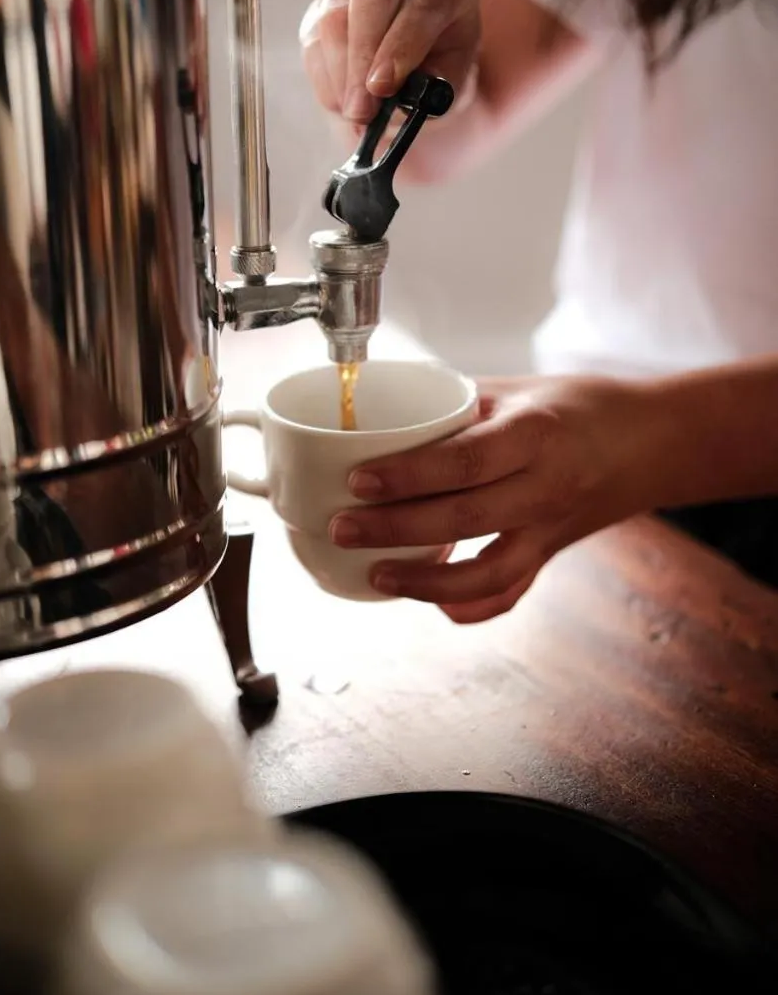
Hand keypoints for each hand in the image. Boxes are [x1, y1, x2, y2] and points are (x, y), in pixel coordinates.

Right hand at [299, 0, 480, 126]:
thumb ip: (432, 85)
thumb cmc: (443, 64)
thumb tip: (394, 97)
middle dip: (362, 55)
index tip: (382, 87)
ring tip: (354, 112)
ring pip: (335, 12)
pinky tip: (341, 101)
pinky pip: (313, 34)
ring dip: (340, 72)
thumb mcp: (453, 78)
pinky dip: (324, 76)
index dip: (400, 44)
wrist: (424, 55)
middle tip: (361, 108)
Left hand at [329, 377, 654, 623]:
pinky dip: (470, 605)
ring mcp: (550, 529)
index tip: (358, 480)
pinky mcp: (550, 553)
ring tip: (376, 573)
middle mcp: (546, 487)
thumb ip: (453, 404)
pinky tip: (432, 604)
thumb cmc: (579, 406)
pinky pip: (510, 592)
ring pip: (488, 572)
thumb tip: (377, 414)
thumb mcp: (517, 389)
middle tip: (342, 527)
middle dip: (395, 529)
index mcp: (535, 435)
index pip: (464, 460)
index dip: (408, 475)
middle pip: (465, 519)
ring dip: (426, 582)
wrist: (653, 441)